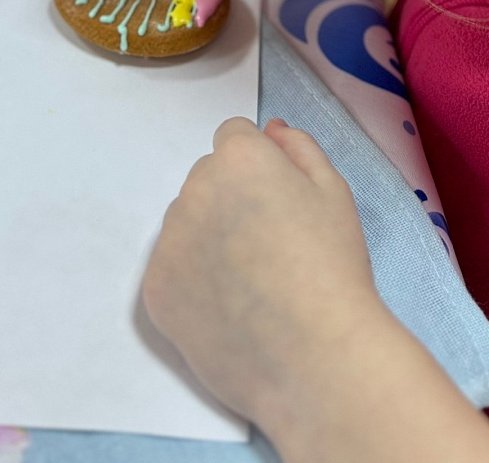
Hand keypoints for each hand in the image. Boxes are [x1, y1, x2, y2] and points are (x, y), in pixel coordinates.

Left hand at [144, 120, 488, 462]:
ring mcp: (168, 241)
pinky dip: (193, 281)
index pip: (234, 138)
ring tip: (251, 282)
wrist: (315, 358)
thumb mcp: (334, 193)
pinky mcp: (154, 290)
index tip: (279, 202)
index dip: (260, 167)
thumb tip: (270, 130)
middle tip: (269, 244)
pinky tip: (229, 307)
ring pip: (186, 223)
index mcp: (238, 158)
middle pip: (207, 179)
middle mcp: (193, 189)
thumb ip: (299, 148)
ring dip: (208, 237)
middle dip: (230, 198)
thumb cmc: (334, 269)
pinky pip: (171, 269)